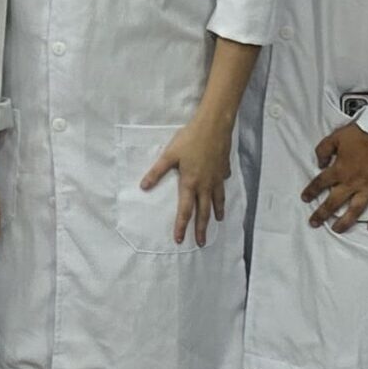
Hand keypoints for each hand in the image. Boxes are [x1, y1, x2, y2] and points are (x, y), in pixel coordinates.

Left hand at [141, 116, 232, 246]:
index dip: (181, 226)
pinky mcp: (224, 169)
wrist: (214, 126)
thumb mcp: (169, 155)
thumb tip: (143, 187)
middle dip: (201, 229)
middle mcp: (206, 185)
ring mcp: (217, 178)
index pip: (185, 210)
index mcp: (190, 183)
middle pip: (204, 212)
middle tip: (201, 242)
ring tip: (218, 221)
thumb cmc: (189, 139)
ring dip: (217, 212)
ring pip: (218, 200)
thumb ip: (156, 172)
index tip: (179, 240)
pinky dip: (222, 191)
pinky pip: (223, 184)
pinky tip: (221, 191)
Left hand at [301, 122, 367, 232]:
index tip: (304, 199)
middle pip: (334, 202)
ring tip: (337, 230)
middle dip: (322, 214)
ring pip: (355, 210)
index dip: (311, 191)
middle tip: (314, 223)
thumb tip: (319, 164)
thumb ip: (323, 150)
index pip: (320, 183)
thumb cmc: (363, 133)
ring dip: (345, 221)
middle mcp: (352, 182)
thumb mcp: (336, 136)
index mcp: (339, 169)